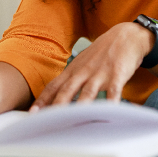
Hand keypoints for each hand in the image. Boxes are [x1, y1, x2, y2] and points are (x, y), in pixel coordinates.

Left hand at [31, 22, 152, 108]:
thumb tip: (58, 99)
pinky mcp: (117, 75)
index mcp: (73, 71)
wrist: (125, 36)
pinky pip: (113, 91)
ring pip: (87, 92)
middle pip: (66, 91)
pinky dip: (111, 102)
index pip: (53, 87)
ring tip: (72, 121)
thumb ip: (71, 81)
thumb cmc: (101, 54)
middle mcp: (83, 72)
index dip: (42, 100)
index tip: (32, 113)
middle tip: (46, 120)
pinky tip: (109, 112)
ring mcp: (99, 74)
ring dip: (79, 106)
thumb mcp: (82, 64)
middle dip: (55, 106)